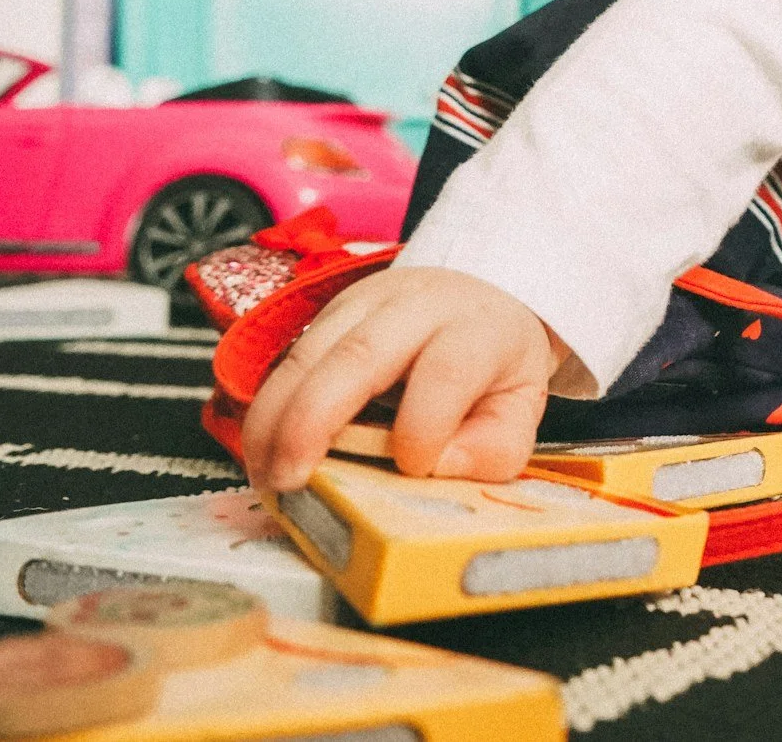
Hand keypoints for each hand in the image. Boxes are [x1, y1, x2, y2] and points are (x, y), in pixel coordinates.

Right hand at [239, 267, 565, 494]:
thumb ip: (494, 447)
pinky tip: (263, 453)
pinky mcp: (326, 314)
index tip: (410, 468)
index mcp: (477, 328)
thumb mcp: (518, 407)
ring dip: (275, 419)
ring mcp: (364, 302)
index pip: (449, 369)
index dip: (424, 425)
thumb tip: (434, 467)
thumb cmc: (493, 365)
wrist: (478, 300)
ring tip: (265, 477)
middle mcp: (417, 305)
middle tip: (290, 481)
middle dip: (314, 421)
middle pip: (360, 352)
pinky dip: (268, 410)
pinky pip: (287, 359)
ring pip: (307, 351)